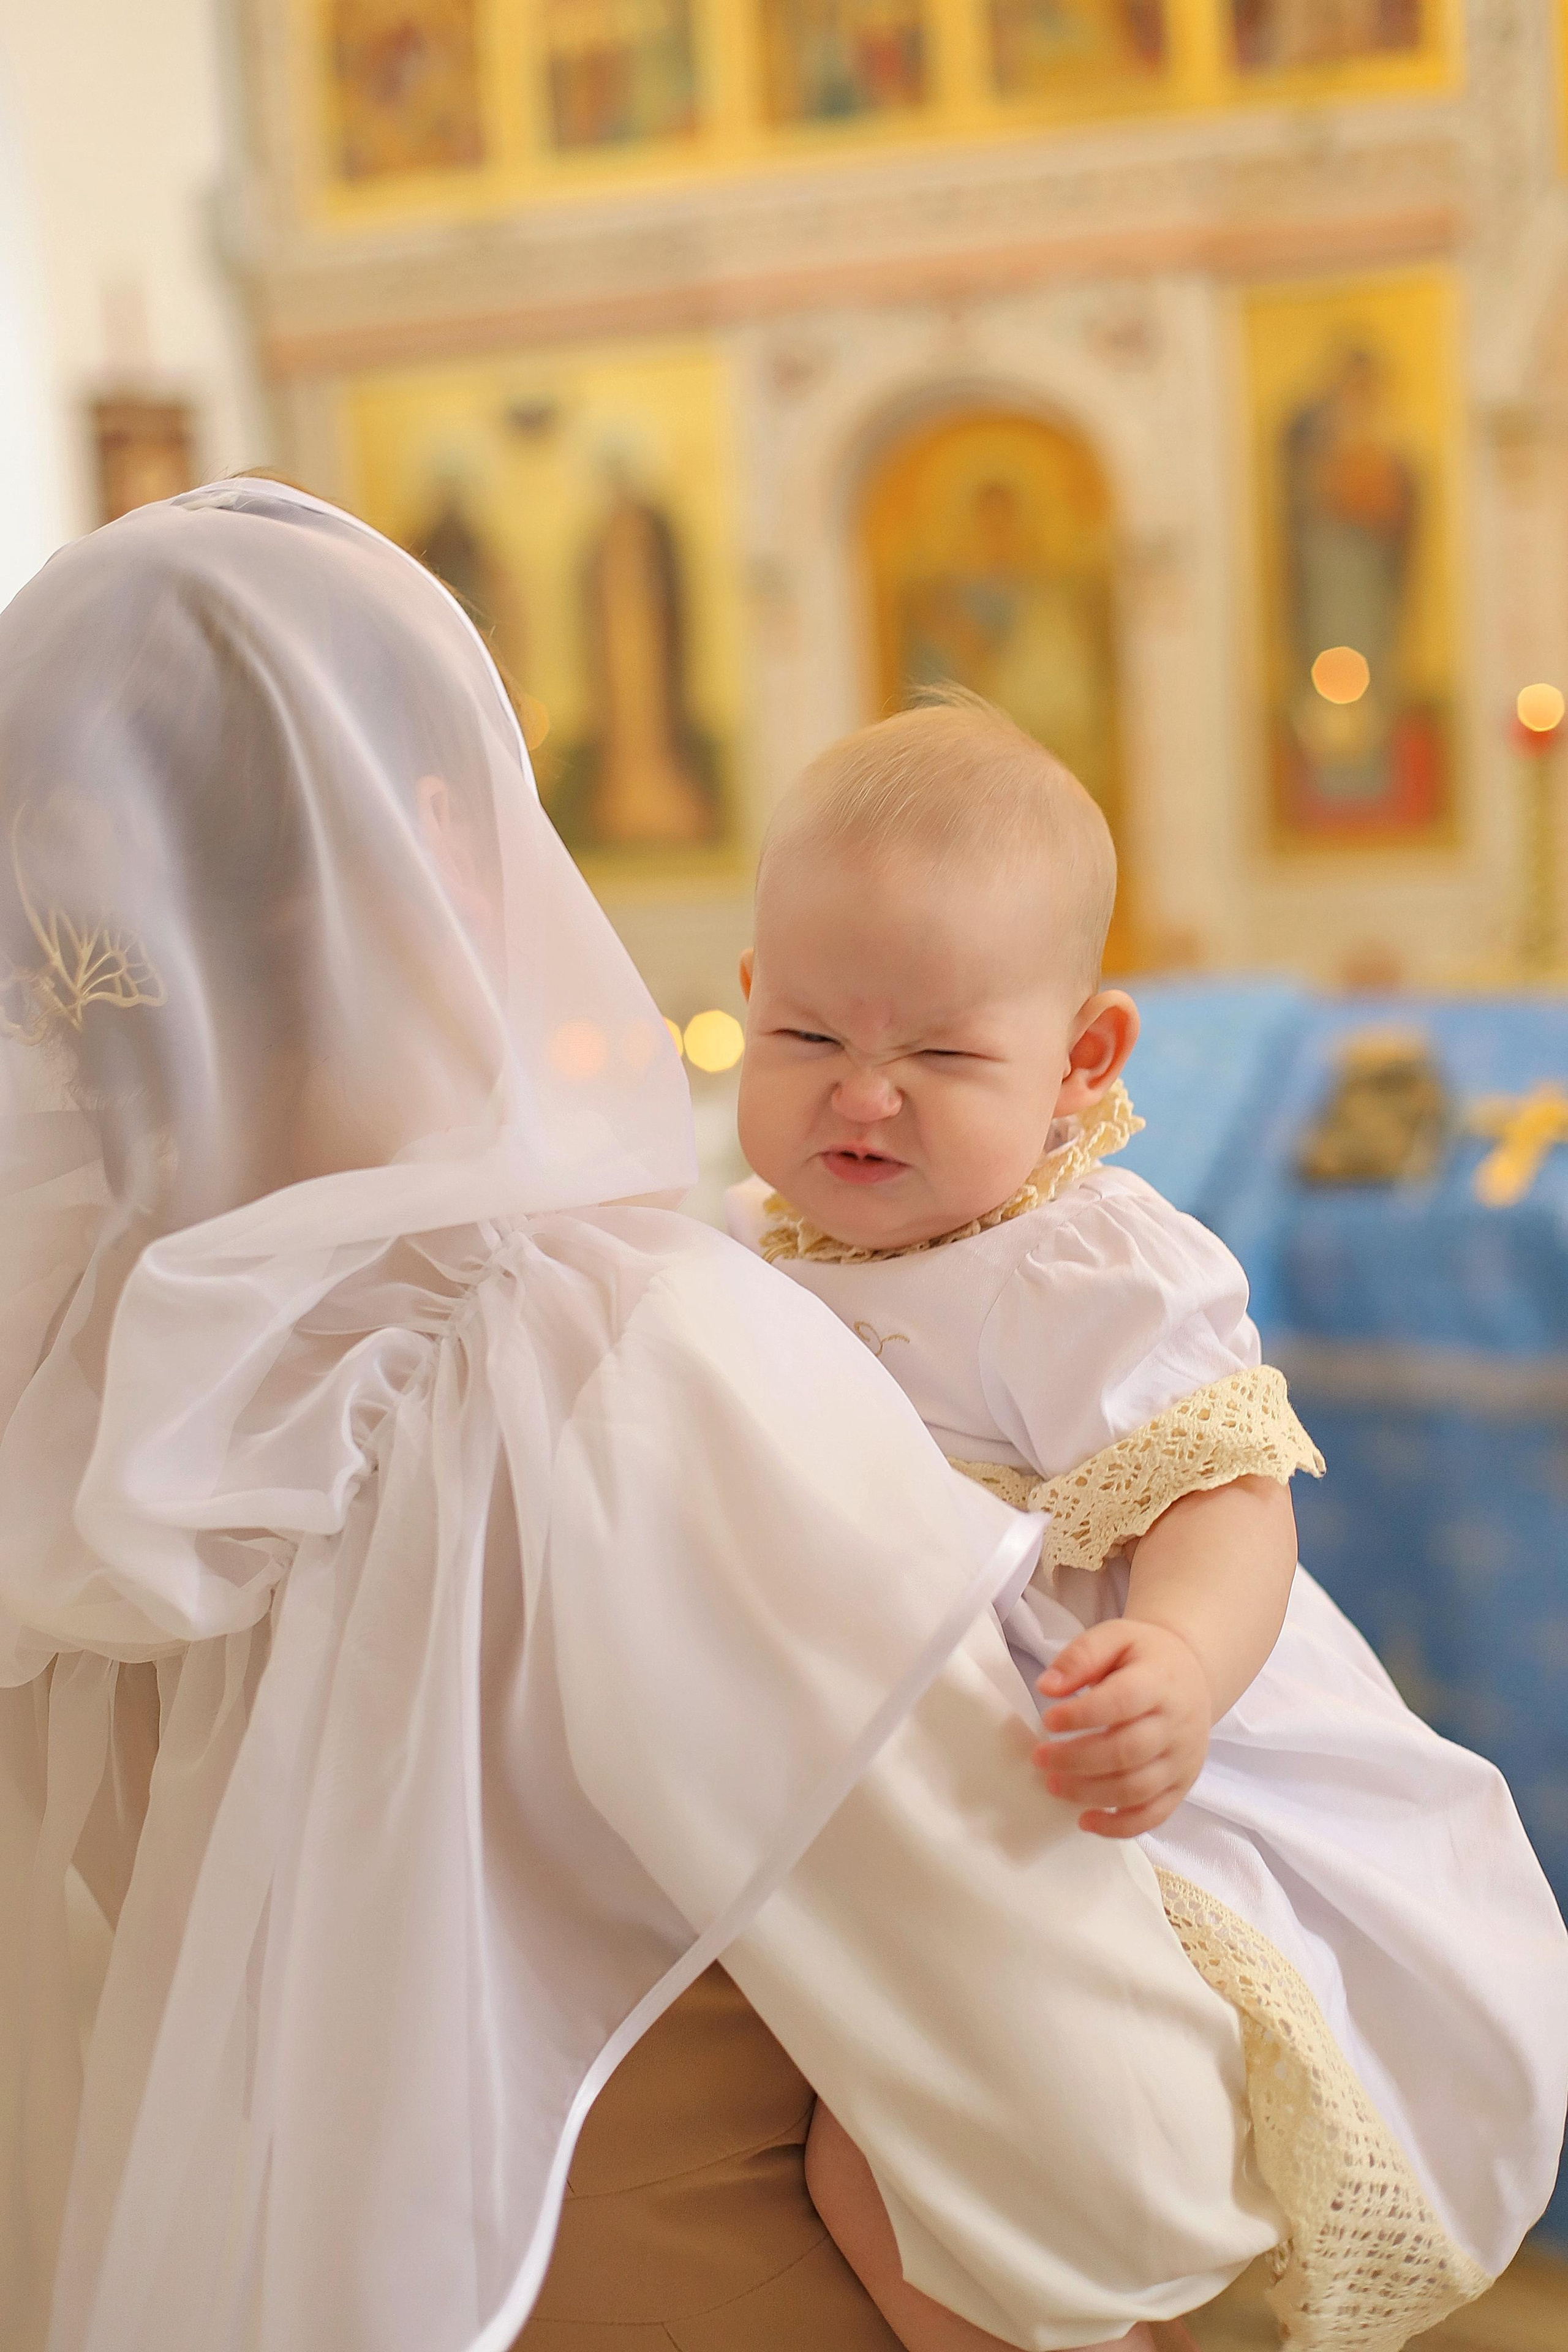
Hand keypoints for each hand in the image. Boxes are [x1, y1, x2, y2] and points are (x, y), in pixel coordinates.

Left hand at [1033, 1618, 1211, 1838]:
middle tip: (1039, 1758)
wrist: (1193, 1675)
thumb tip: (1047, 1687)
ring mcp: (1182, 1759)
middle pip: (1127, 1751)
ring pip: (1137, 1788)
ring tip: (1053, 1784)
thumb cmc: (1145, 1657)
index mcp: (1159, 1682)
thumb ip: (1081, 1656)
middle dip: (1077, 1760)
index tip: (1047, 1720)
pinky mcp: (1182, 1785)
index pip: (1122, 1702)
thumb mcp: (1115, 1637)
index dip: (1081, 1715)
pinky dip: (1119, 1827)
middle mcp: (1177, 1724)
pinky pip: (1154, 1815)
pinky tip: (1085, 1821)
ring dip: (1089, 1793)